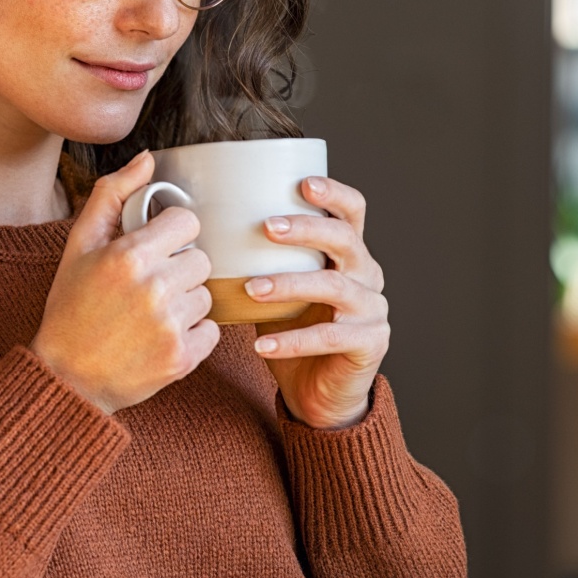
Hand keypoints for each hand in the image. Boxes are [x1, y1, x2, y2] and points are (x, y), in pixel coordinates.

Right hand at [31, 151, 218, 415]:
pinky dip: (192, 335)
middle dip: (178, 269)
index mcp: (130, 256)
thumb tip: (147, 158)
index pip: (187, 222)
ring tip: (151, 314)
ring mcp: (170, 326)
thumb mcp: (79, 245)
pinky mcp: (182, 358)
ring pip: (207, 295)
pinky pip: (212, 331)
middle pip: (200, 259)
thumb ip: (112, 195)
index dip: (171, 234)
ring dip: (186, 302)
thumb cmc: (70, 307)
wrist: (66, 377)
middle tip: (148, 287)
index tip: (154, 249)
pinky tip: (161, 337)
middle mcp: (154, 288)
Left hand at [247, 177, 389, 429]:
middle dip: (306, 229)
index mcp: (349, 254)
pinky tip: (261, 344)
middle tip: (266, 227)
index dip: (334, 193)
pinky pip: (330, 337)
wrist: (319, 392)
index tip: (303, 184)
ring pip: (335, 287)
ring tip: (252, 288)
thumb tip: (204, 230)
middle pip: (346, 240)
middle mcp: (367, 275)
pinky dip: (293, 340)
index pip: (353, 211)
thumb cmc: (293, 331)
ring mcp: (373, 310)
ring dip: (290, 283)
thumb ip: (260, 260)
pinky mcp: (370, 343)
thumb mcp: (277, 289)